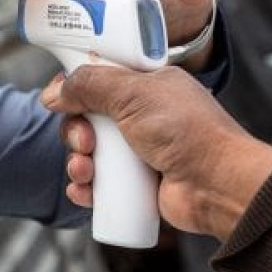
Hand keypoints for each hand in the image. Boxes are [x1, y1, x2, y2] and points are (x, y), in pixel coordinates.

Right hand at [41, 66, 271, 240]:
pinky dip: (86, 188)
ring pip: (90, 153)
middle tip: (85, 143)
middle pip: (88, 118)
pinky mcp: (138, 184)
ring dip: (77, 163)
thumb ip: (90, 84)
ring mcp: (140, 151)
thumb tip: (53, 93)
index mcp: (148, 85)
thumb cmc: (186, 132)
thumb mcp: (134, 94)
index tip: (61, 99)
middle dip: (76, 132)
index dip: (77, 88)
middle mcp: (143, 116)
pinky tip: (84, 192)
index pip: (100, 78)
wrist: (217, 186)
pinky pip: (100, 184)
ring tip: (85, 173)